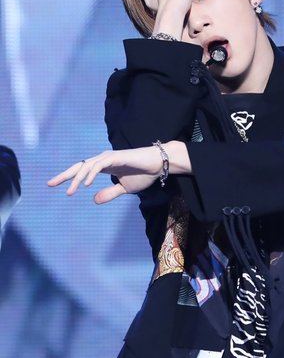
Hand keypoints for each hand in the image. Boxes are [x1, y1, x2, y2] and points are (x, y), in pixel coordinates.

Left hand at [47, 146, 164, 203]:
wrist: (159, 165)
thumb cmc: (143, 174)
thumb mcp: (124, 189)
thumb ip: (109, 193)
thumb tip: (94, 200)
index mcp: (103, 166)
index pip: (81, 171)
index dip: (68, 177)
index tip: (54, 185)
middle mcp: (103, 160)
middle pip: (79, 166)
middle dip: (64, 175)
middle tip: (50, 184)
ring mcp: (109, 157)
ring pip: (87, 166)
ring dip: (78, 179)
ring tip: (70, 191)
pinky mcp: (116, 157)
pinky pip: (100, 165)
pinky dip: (92, 174)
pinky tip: (87, 184)